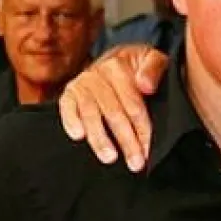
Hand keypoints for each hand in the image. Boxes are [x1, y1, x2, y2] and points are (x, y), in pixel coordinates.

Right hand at [58, 44, 168, 170]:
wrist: (121, 58)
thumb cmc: (139, 65)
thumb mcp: (154, 59)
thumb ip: (154, 68)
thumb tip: (146, 85)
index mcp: (119, 65)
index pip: (132, 104)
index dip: (142, 129)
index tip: (148, 149)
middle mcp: (97, 74)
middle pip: (114, 113)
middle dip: (126, 141)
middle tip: (135, 162)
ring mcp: (82, 84)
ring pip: (91, 114)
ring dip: (100, 138)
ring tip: (110, 157)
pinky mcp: (69, 93)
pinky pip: (67, 108)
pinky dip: (71, 121)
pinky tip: (78, 136)